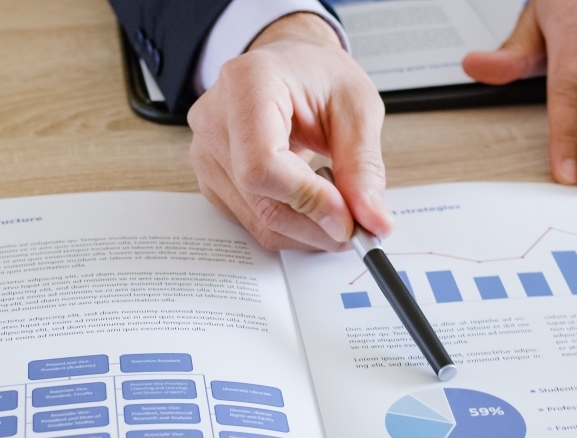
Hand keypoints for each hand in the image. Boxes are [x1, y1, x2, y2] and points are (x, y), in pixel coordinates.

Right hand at [190, 12, 392, 250]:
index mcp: (246, 85)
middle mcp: (214, 120)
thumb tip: (372, 220)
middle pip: (258, 199)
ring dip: (306, 229)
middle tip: (357, 225)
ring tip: (335, 199)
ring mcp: (204, 152)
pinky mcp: (210, 179)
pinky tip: (310, 199)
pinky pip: (250, 221)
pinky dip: (289, 225)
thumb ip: (363, 166)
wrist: (289, 69)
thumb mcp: (357, 107)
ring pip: (256, 220)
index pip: (263, 164)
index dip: (307, 199)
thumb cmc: (318, 75)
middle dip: (315, 225)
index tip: (348, 217)